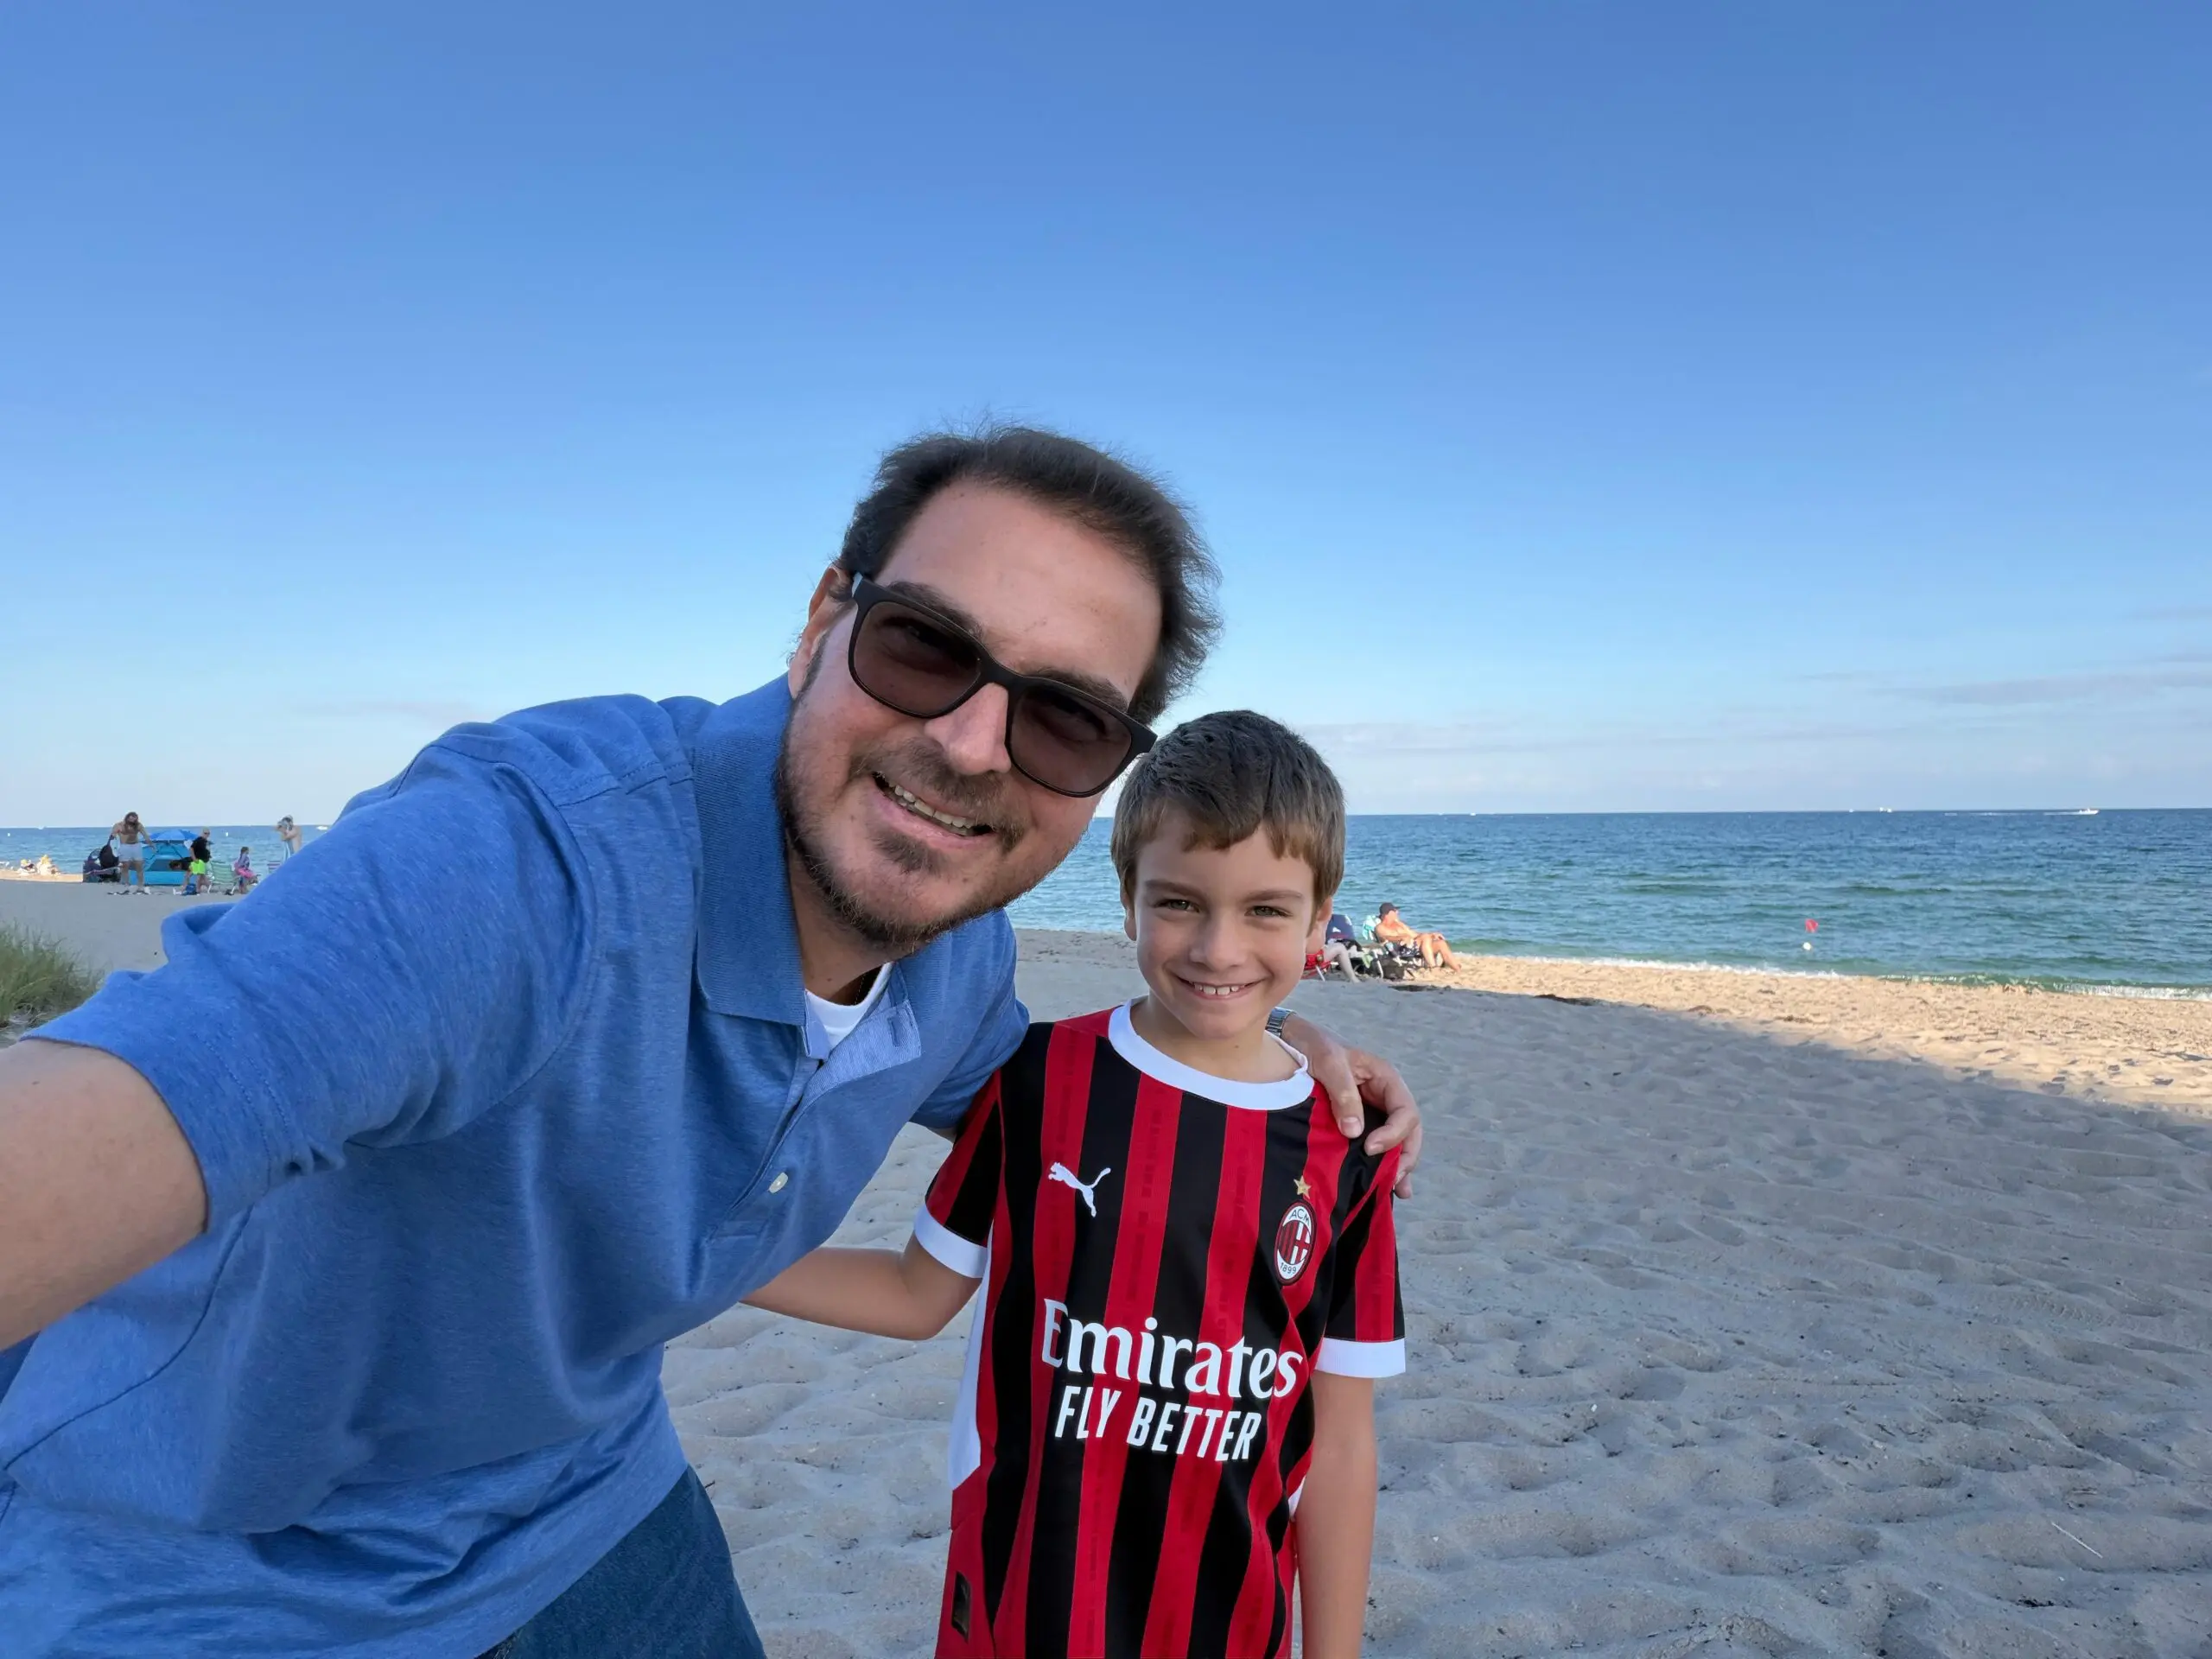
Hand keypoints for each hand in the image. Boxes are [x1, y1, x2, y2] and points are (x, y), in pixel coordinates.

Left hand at [1280, 1015, 1422, 1197]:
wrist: (1291, 1041)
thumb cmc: (1312, 1045)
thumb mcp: (1329, 1062)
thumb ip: (1343, 1094)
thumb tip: (1354, 1133)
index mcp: (1385, 1079)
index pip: (1405, 1112)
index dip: (1394, 1134)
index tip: (1370, 1148)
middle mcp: (1384, 1097)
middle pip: (1408, 1131)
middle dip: (1405, 1156)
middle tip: (1394, 1181)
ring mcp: (1372, 1111)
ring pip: (1396, 1141)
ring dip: (1398, 1165)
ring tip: (1396, 1191)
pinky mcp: (1357, 1122)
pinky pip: (1376, 1144)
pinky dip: (1382, 1164)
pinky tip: (1384, 1187)